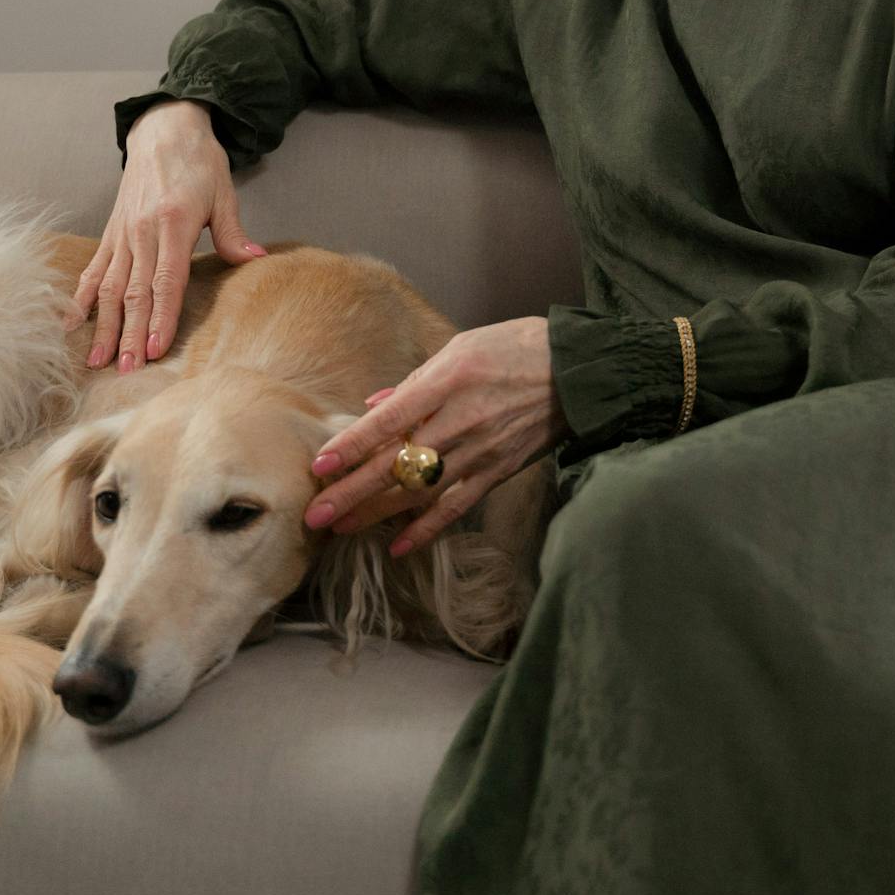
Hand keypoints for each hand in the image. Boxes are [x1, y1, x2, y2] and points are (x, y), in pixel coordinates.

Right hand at [73, 99, 266, 369]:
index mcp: (172, 224)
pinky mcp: (111, 232)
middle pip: (133, 292)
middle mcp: (141, 232)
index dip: (161, 316)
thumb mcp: (224, 192)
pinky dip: (80, 297)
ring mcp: (122, 234)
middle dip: (129, 333)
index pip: (166, 280)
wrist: (164, 130)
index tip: (155, 348)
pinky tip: (69, 323)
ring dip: (103, 325)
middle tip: (126, 369)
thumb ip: (232, 231)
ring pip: (108, 286)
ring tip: (97, 359)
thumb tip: (256, 258)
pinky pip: (93, 269)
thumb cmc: (199, 162)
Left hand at [302, 317, 562, 555]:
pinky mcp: (499, 471)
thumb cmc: (516, 348)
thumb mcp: (461, 347)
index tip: (321, 465)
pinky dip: (428, 529)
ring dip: (377, 513)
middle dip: (352, 491)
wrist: (579, 371)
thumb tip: (374, 407)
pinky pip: (457, 506)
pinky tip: (400, 547)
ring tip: (341, 529)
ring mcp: (480, 451)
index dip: (353, 444)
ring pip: (420, 491)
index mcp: (447, 382)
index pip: (390, 420)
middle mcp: (460, 421)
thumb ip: (415, 382)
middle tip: (315, 515)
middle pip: (397, 464)